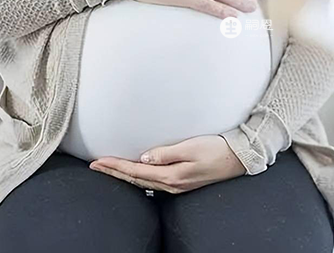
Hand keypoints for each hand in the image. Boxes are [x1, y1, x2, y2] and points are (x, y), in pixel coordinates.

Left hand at [89, 135, 246, 193]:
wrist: (238, 158)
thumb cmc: (217, 149)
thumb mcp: (191, 147)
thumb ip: (166, 153)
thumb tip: (143, 158)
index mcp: (172, 176)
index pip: (136, 171)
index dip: (115, 166)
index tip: (98, 161)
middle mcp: (172, 184)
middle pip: (135, 180)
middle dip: (114, 172)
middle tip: (95, 166)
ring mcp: (177, 185)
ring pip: (142, 182)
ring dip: (123, 175)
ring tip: (108, 169)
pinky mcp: (182, 181)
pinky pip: (152, 182)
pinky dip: (138, 177)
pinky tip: (134, 173)